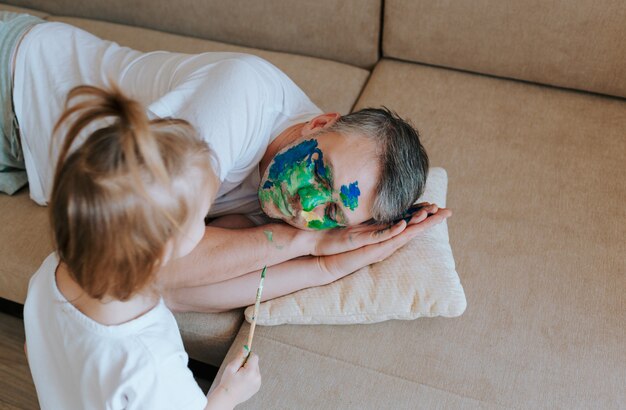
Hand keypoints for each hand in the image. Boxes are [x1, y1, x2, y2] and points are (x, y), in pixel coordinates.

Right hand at [212, 348, 260, 406]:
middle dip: (248, 364)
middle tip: (238, 371)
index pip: (254, 356)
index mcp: (251, 372)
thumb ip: (240, 356)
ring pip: (255, 370)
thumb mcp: (231, 367)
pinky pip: (255, 377)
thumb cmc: (227, 383)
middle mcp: (257, 377)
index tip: (241, 360)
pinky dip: (250, 377)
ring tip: (239, 377)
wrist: (227, 398)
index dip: (247, 356)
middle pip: (255, 363)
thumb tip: (246, 348)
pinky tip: (242, 382)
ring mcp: (258, 383)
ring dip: (249, 370)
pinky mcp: (257, 387)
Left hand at [318, 207, 451, 279]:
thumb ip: (371, 219)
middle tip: (447, 212)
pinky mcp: (366, 247)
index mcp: (385, 235)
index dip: (425, 216)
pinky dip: (393, 232)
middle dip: (430, 221)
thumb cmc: (341, 240)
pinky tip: (403, 225)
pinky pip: (382, 238)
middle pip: (412, 230)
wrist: (325, 254)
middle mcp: (385, 241)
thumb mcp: (359, 226)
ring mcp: (377, 245)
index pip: (410, 223)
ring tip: (431, 215)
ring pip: (402, 234)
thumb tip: (381, 208)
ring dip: (416, 225)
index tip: (439, 206)